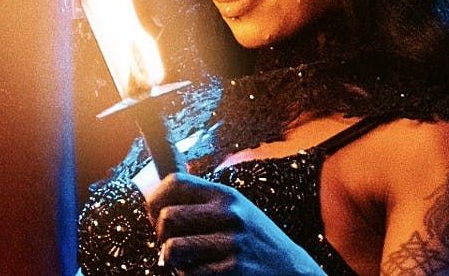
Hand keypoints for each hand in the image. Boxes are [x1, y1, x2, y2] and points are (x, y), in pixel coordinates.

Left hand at [147, 173, 323, 275]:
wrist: (293, 273)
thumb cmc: (257, 243)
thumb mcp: (237, 212)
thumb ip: (203, 205)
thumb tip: (156, 204)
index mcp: (226, 195)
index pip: (176, 181)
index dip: (155, 198)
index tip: (154, 214)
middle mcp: (229, 214)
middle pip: (167, 216)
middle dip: (162, 236)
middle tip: (172, 245)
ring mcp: (231, 243)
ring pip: (172, 249)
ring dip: (175, 262)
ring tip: (192, 263)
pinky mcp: (232, 271)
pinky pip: (187, 275)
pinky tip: (206, 275)